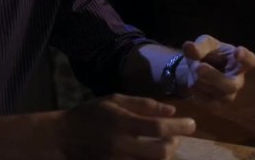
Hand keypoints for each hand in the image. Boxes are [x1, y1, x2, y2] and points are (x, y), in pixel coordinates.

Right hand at [58, 93, 195, 159]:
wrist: (62, 139)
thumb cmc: (90, 114)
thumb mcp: (113, 100)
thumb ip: (142, 104)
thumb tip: (171, 109)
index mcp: (121, 123)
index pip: (158, 128)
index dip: (179, 127)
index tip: (191, 124)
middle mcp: (121, 145)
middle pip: (161, 153)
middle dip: (173, 145)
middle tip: (174, 138)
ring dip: (164, 156)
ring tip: (163, 147)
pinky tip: (150, 154)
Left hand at [181, 34, 254, 102]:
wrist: (197, 69)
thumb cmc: (209, 53)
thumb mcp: (204, 44)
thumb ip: (199, 46)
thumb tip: (188, 47)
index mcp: (239, 61)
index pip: (250, 61)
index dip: (245, 58)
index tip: (238, 52)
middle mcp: (238, 80)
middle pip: (231, 85)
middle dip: (213, 77)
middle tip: (199, 68)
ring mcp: (229, 95)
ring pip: (215, 92)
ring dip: (199, 80)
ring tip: (193, 68)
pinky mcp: (217, 105)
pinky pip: (206, 102)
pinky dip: (196, 90)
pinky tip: (193, 81)